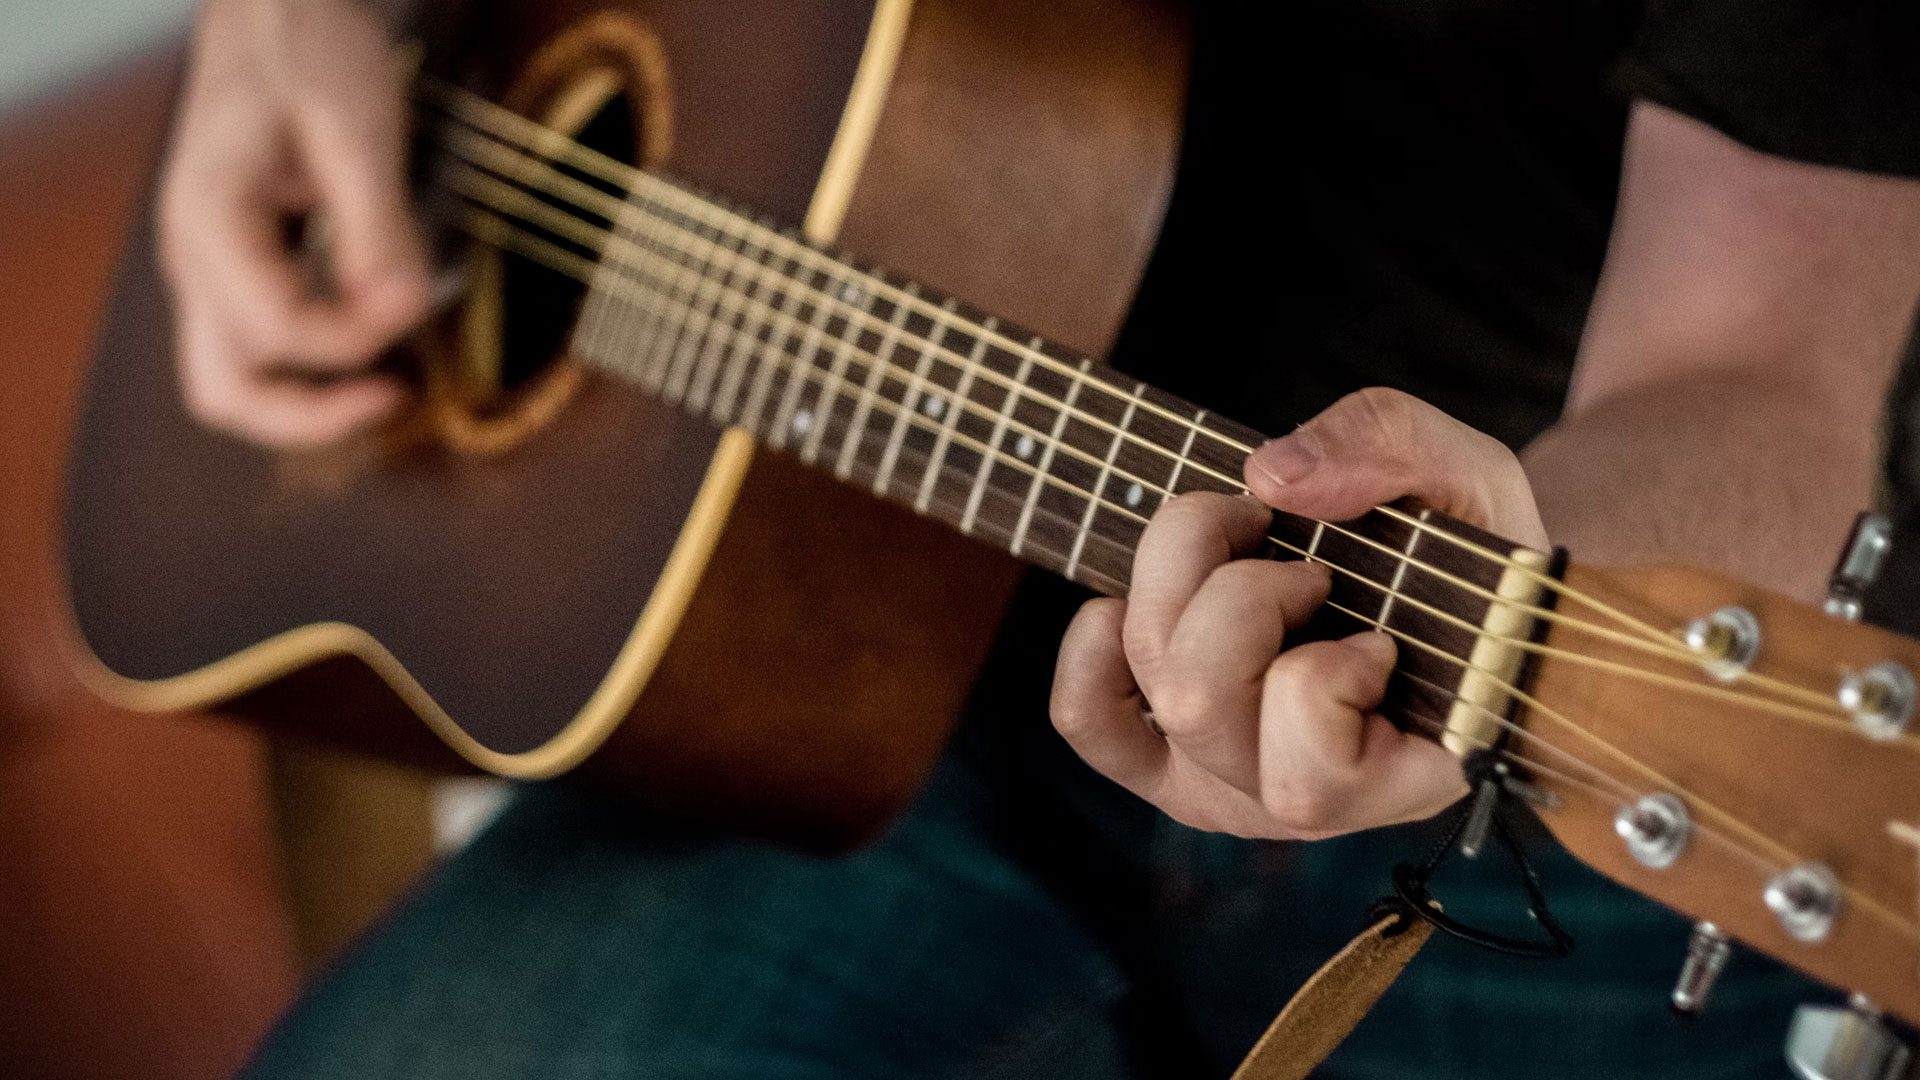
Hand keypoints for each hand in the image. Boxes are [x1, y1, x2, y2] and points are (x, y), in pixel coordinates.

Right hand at [158, 0, 429, 448]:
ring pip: (235, 382)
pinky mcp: (240, 270)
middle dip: (312, 415)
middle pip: (227, 391)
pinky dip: (312, 367)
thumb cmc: (305, 51)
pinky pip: (260, 347)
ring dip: (309, 402)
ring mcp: (211, 271)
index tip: (415, 302)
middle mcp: (195, 259)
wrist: (275, 12)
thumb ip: (379, 226)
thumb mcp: (356, 130)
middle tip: (395, 397)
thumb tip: (404, 309)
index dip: (358, 337)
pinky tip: (371, 342)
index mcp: (209, 222)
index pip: (281, 331)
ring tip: (388, 386)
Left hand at [1050, 388, 1549, 839]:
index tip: (1379, 632)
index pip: (1311, 773)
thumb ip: (1394, 449)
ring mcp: (1220, 783)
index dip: (1329, 673)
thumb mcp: (1469, 477)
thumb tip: (1272, 475)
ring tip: (1246, 551)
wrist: (1446, 591)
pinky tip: (1143, 597)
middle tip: (1307, 565)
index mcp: (1396, 780)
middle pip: (1198, 702)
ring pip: (1151, 684)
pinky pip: (1087, 714)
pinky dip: (1095, 643)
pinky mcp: (1161, 755)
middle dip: (1243, 590)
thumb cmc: (1470, 552)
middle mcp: (1294, 805)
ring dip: (1181, 583)